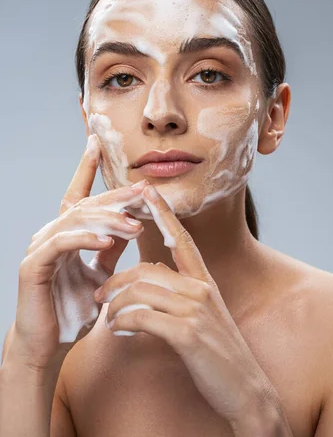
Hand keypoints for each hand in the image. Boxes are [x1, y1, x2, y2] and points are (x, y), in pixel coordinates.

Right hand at [9, 135, 145, 371]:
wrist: (49, 344)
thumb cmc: (72, 308)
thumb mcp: (100, 272)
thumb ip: (111, 247)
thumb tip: (131, 223)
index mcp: (66, 233)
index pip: (78, 194)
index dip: (86, 167)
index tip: (97, 142)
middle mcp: (51, 234)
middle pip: (86, 205)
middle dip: (115, 196)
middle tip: (143, 189)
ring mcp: (40, 247)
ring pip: (76, 220)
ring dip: (108, 219)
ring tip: (135, 222)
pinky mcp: (34, 265)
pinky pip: (62, 244)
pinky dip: (85, 238)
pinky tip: (107, 239)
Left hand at [95, 184, 272, 424]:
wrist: (245, 388)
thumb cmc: (219, 352)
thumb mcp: (203, 315)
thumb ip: (180, 294)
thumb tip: (147, 282)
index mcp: (204, 281)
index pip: (181, 238)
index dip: (164, 213)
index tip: (147, 189)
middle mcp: (201, 289)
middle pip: (147, 268)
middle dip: (116, 279)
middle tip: (99, 293)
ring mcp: (195, 310)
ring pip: (141, 291)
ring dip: (115, 304)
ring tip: (106, 317)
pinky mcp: (187, 334)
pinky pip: (142, 317)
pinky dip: (123, 323)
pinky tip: (118, 332)